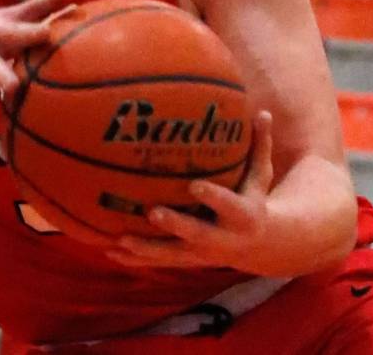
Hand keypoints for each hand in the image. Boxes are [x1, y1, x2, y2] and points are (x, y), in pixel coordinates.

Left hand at [105, 111, 275, 271]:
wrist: (258, 246)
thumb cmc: (252, 198)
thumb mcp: (260, 175)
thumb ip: (259, 144)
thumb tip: (262, 111)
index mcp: (243, 216)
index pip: (229, 205)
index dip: (213, 197)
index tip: (194, 184)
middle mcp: (222, 239)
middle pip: (197, 233)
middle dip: (175, 224)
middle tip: (152, 212)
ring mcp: (202, 254)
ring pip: (172, 253)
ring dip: (147, 248)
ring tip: (120, 239)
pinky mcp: (186, 260)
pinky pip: (158, 261)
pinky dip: (135, 259)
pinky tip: (110, 251)